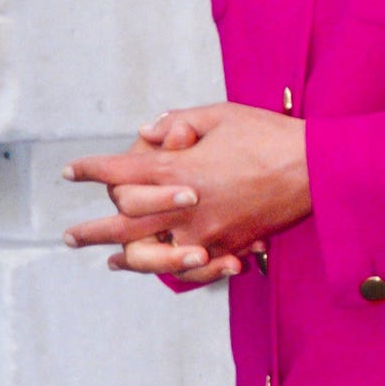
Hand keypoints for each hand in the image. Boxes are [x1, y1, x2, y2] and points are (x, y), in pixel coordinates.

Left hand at [61, 102, 309, 284]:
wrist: (315, 171)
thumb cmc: (269, 136)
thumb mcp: (220, 115)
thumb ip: (178, 123)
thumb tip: (148, 133)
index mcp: (178, 169)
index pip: (120, 171)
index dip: (91, 170)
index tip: (71, 172)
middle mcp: (184, 207)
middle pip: (122, 224)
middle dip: (91, 230)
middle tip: (69, 237)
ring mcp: (204, 233)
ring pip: (150, 255)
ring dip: (123, 259)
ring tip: (105, 259)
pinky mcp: (227, 247)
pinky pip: (189, 268)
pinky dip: (167, 270)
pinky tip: (156, 270)